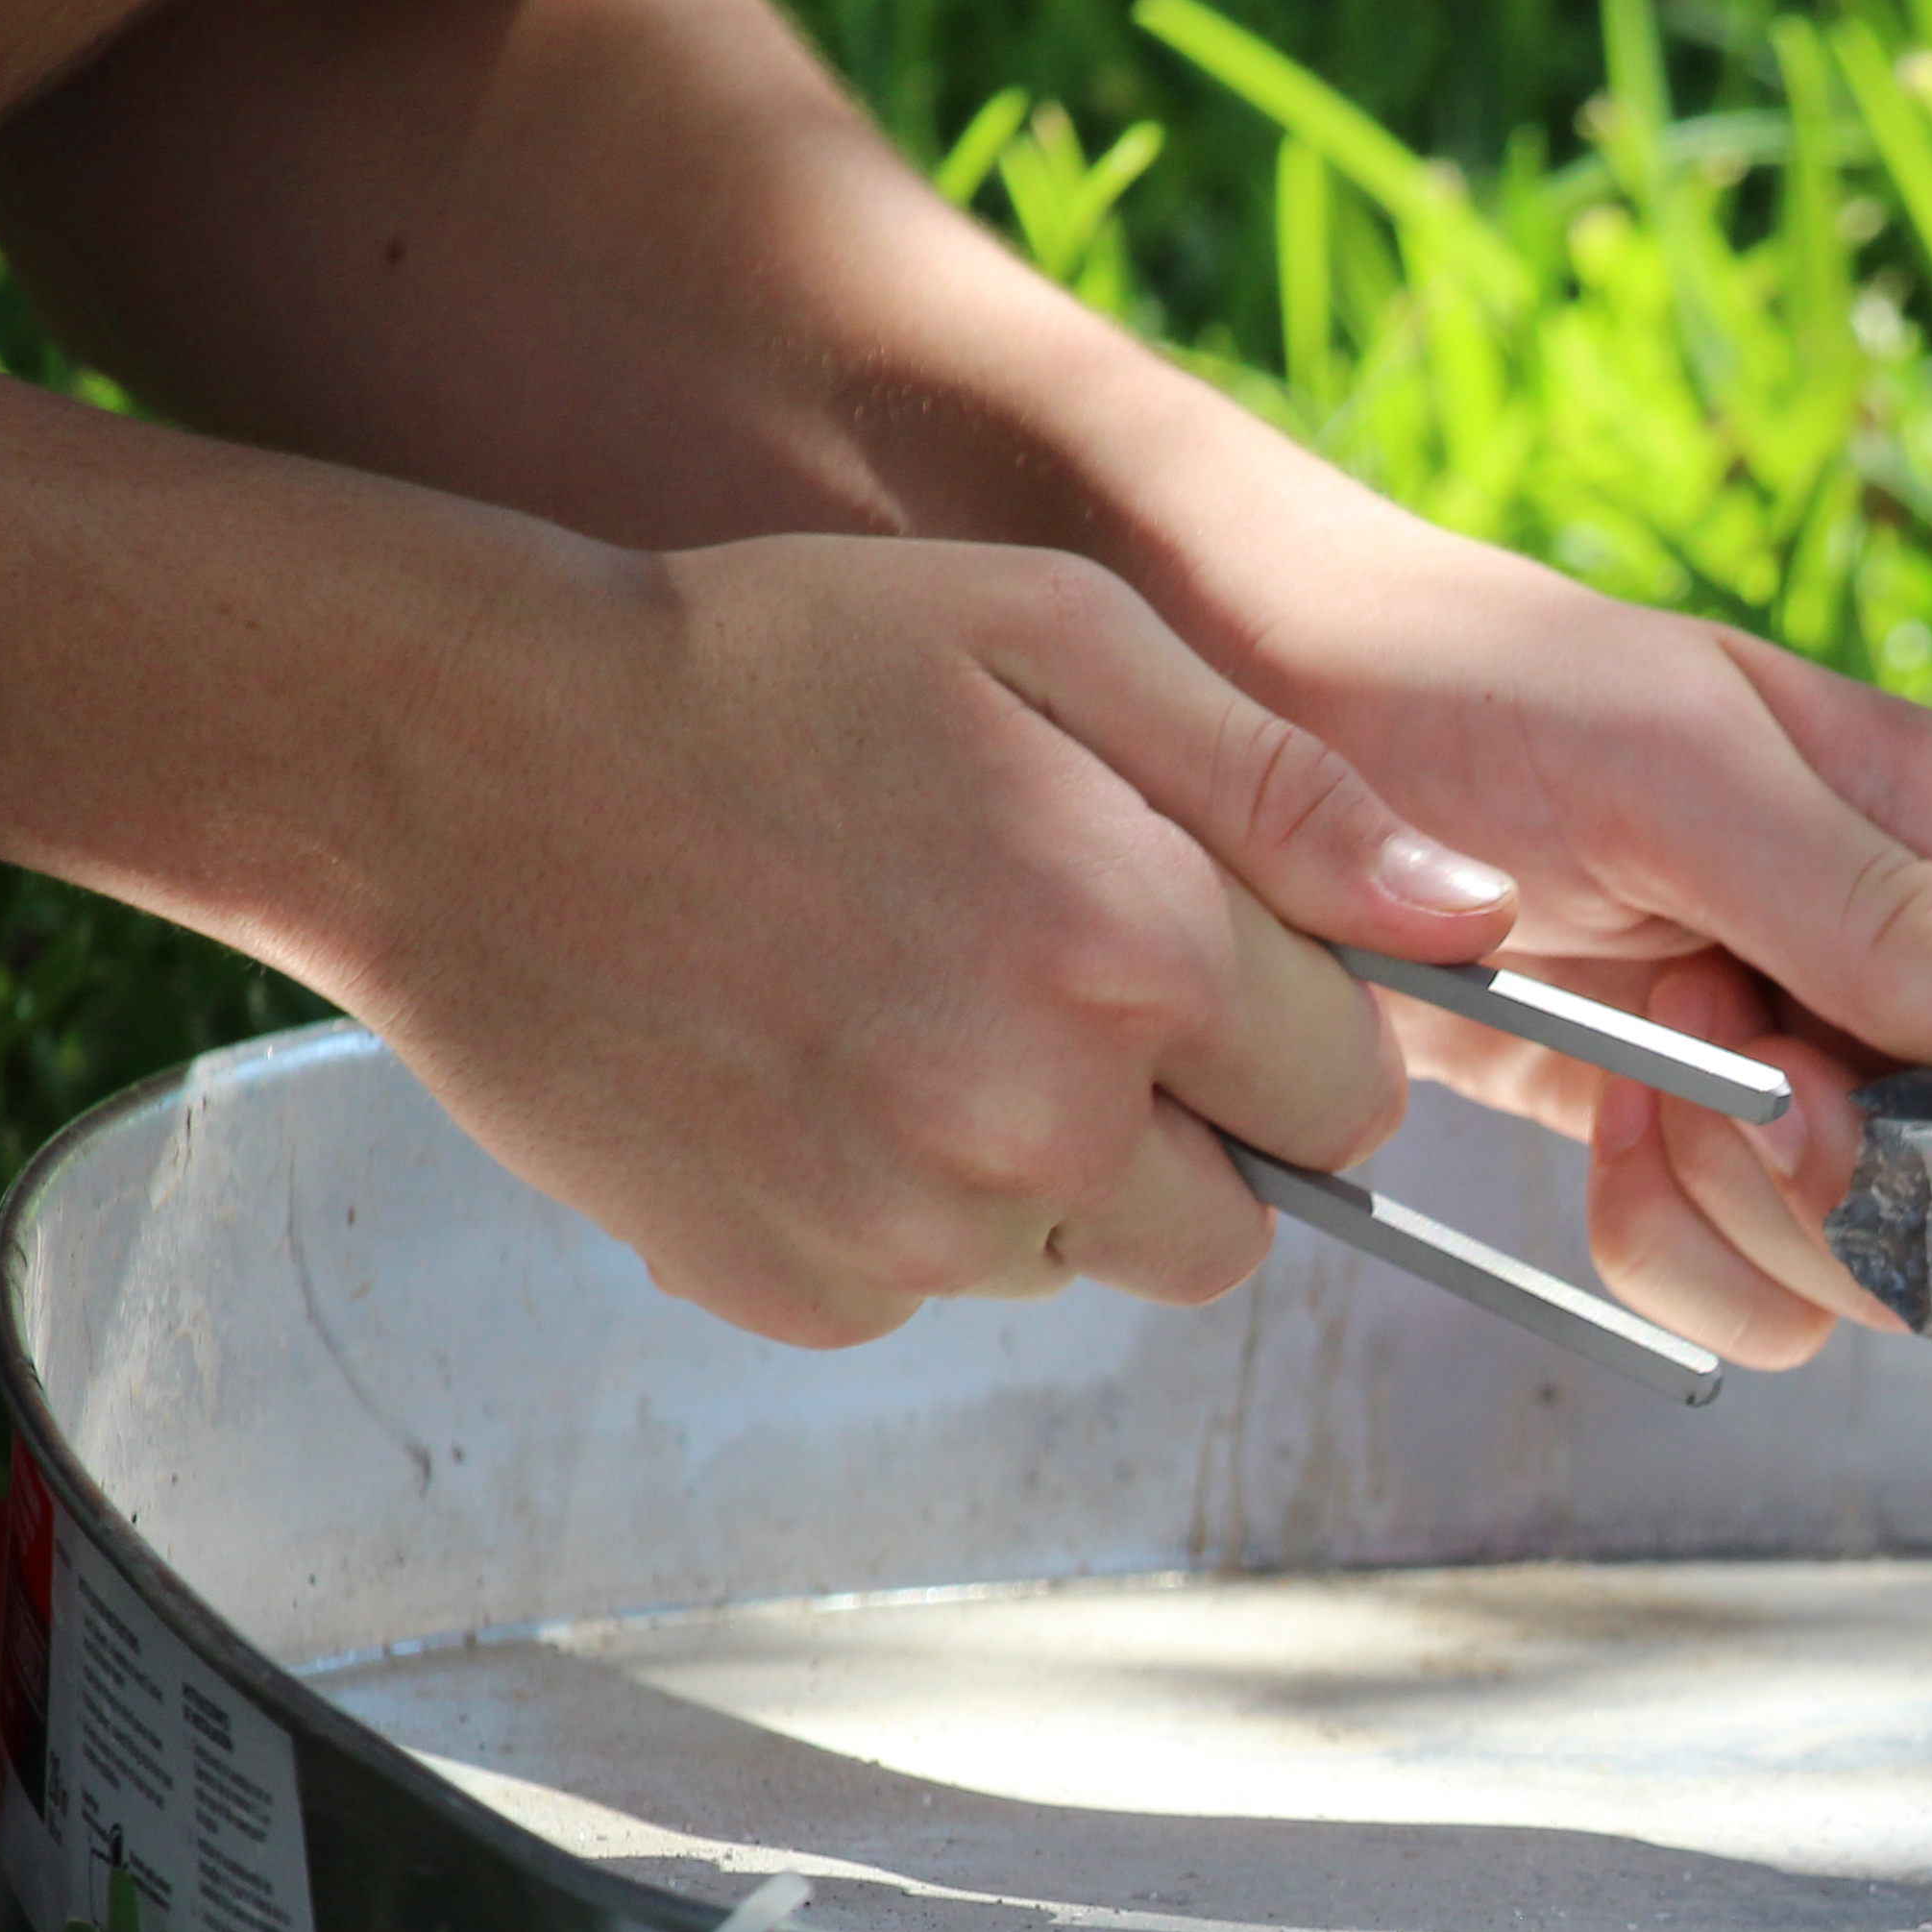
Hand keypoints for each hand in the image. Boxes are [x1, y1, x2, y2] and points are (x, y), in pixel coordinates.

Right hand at [335, 531, 1518, 1344]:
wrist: (455, 764)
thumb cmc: (768, 664)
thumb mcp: (1056, 636)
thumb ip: (1286, 794)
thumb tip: (1477, 921)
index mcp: (1129, 953)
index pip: (1356, 1095)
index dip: (1296, 1026)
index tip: (1198, 953)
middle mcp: (1037, 1122)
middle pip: (1242, 1221)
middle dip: (1189, 1123)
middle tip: (1041, 975)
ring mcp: (911, 1230)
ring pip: (1089, 1259)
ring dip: (1048, 1166)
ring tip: (905, 999)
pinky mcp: (802, 1295)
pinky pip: (937, 1288)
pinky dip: (904, 1207)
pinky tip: (811, 1063)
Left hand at [1178, 501, 1931, 1369]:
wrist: (1255, 720)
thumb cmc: (1460, 683)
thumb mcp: (1670, 761)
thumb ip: (1870, 901)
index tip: (1881, 1085)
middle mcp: (1924, 979)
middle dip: (1864, 1186)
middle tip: (1712, 1063)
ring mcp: (1815, 1077)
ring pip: (1889, 1286)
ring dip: (1750, 1222)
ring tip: (1635, 1069)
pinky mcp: (1700, 1154)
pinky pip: (1761, 1307)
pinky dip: (1673, 1255)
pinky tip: (1594, 1126)